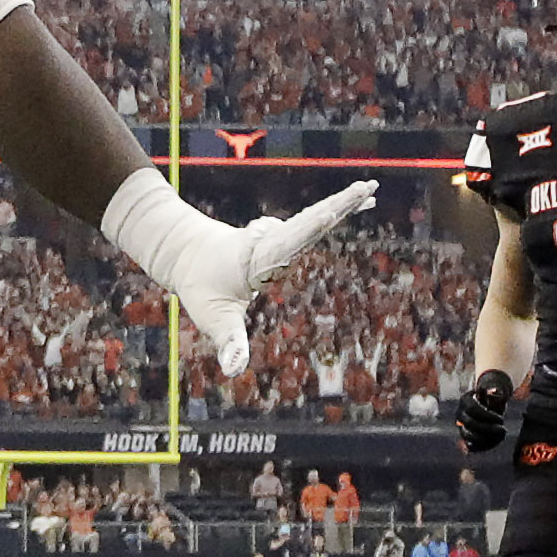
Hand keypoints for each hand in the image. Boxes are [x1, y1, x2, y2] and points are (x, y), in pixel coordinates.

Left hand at [103, 173, 378, 378]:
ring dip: (344, 203)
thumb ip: (228, 343)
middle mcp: (273, 239)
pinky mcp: (282, 233)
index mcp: (262, 256)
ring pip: (315, 215)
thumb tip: (234, 369)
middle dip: (340, 204)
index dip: (315, 225)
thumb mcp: (212, 318)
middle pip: (311, 219)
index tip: (335, 210)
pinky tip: (361, 203)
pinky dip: (337, 210)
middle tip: (369, 187)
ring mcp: (278, 233)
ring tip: (372, 190)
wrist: (184, 253)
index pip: (294, 239)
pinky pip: (314, 220)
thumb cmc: (200, 287)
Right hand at [455, 368, 514, 454]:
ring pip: (467, 436)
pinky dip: (482, 446)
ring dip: (485, 439)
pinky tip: (495, 442)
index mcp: (465, 400)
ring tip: (500, 437)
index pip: (473, 409)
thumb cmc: (493, 399)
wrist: (488, 406)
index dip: (488, 416)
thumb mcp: (496, 394)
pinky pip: (470, 445)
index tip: (502, 419)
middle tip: (503, 429)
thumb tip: (497, 392)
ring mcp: (461, 426)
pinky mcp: (465, 437)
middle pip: (470, 423)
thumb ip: (497, 394)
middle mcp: (460, 413)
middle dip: (488, 428)